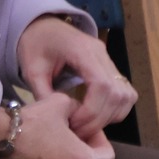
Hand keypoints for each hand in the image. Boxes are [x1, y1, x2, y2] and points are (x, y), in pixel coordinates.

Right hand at [0, 92, 111, 158]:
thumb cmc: (30, 123)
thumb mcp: (60, 103)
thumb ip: (77, 107)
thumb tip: (79, 112)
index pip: (107, 156)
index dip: (99, 139)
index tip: (86, 129)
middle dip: (80, 148)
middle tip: (67, 134)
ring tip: (50, 144)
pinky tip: (39, 154)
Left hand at [16, 14, 137, 140]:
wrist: (42, 26)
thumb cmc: (35, 45)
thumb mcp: (32, 70)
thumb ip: (44, 94)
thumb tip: (57, 122)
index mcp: (82, 50)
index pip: (102, 84)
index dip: (92, 110)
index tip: (75, 124)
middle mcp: (102, 54)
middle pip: (117, 93)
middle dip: (99, 118)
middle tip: (78, 131)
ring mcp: (109, 60)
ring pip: (126, 95)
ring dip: (110, 116)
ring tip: (86, 125)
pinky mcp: (111, 67)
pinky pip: (126, 93)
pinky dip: (116, 109)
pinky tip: (96, 116)